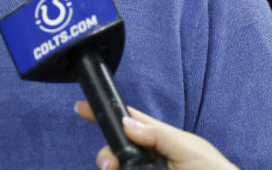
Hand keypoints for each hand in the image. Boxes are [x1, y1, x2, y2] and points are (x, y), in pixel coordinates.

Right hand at [75, 101, 238, 169]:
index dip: (106, 114)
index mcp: (160, 139)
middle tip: (109, 166)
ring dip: (112, 166)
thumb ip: (159, 136)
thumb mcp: (189, 149)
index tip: (81, 108)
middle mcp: (150, 158)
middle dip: (106, 154)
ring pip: (119, 167)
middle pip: (117, 151)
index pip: (129, 122)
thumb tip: (127, 123)